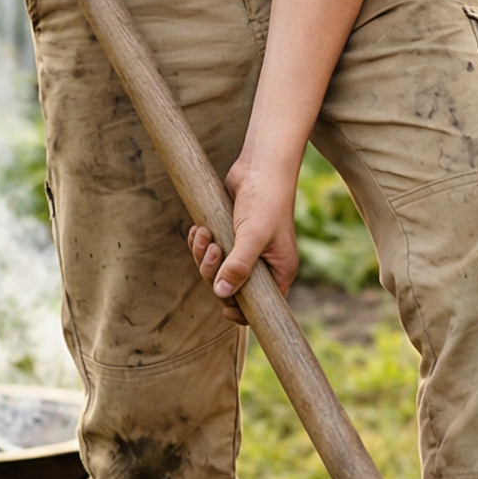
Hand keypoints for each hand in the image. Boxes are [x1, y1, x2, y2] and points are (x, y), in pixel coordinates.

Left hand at [186, 151, 300, 312]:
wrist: (260, 166)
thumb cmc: (266, 200)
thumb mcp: (254, 235)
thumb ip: (239, 266)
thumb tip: (221, 293)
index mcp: (278, 270)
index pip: (260, 306)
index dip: (241, 311)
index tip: (224, 308)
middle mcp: (262, 264)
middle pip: (230, 288)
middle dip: (213, 272)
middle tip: (212, 249)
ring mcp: (244, 250)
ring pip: (215, 270)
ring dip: (203, 256)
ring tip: (204, 234)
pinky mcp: (229, 236)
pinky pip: (209, 252)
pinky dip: (200, 244)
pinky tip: (199, 229)